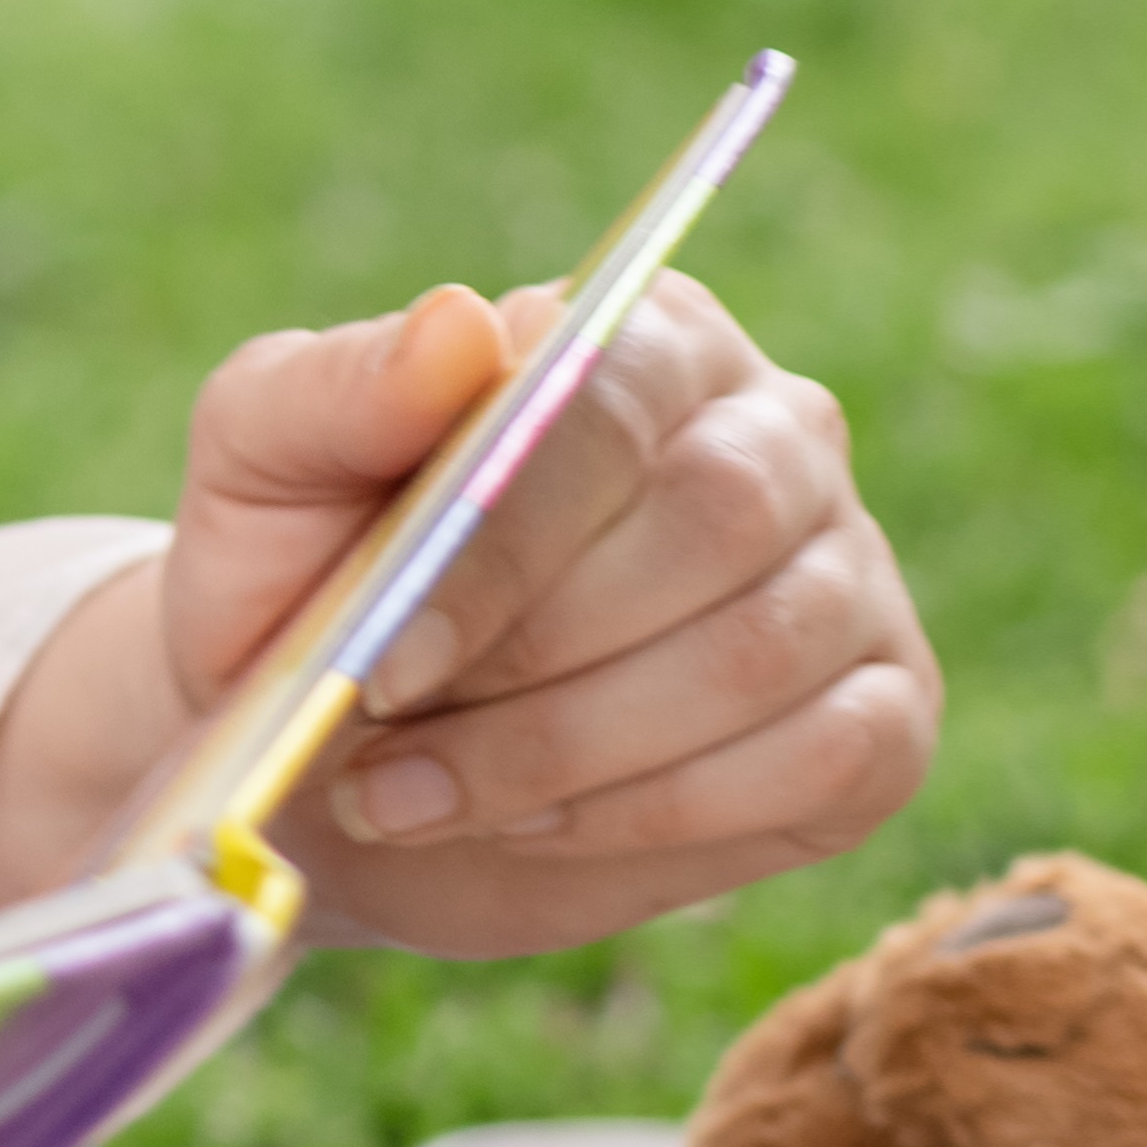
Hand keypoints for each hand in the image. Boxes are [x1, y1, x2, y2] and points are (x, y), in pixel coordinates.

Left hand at [0, 273, 932, 950]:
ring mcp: (847, 580)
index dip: (505, 537)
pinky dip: (652, 813)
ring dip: (566, 753)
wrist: (330, 751)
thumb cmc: (303, 576)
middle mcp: (777, 437)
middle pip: (713, 523)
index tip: (387, 652)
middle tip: (383, 738)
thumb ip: (337, 388)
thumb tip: (461, 323)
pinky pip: (820, 765)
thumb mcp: (265, 466)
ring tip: (417, 796)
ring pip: (756, 657)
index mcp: (645, 339)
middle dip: (533, 657)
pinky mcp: (882, 721)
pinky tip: (535, 823)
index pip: (612, 398)